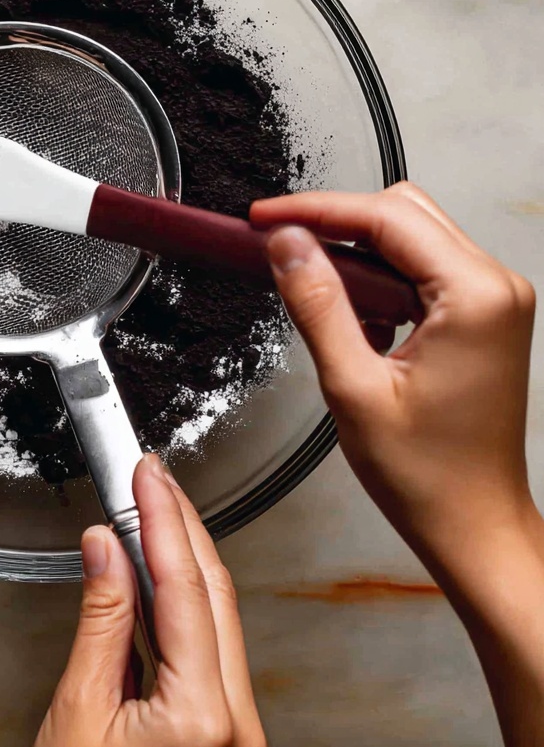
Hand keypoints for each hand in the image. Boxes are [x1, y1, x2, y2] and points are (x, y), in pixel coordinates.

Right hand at [22, 454, 265, 746]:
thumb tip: (107, 547)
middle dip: (182, 528)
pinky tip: (162, 569)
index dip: (164, 523)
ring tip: (152, 507)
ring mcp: (243, 730)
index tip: (146, 475)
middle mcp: (239, 723)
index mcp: (202, 719)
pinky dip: (188, 601)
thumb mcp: (77, 710)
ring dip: (186, 559)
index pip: (185, 592)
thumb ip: (101, 620)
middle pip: (215, 596)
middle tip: (150, 476)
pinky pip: (215, 646)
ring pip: (220, 616)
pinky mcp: (233, 732)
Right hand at [253, 182, 543, 746]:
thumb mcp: (355, 387)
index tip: (252, 215)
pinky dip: (366, 279)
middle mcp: (495, 291)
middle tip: (258, 239)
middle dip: (328, 218)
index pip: (384, 216)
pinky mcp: (478, 330)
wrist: (481, 538)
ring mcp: (491, 309)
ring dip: (345, 250)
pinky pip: (415, 279)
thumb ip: (315, 300)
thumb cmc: (428, 485)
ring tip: (280, 272)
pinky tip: (325, 305)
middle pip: (402, 215)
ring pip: (409, 243)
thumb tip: (283, 243)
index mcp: (475, 296)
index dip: (310, 208)